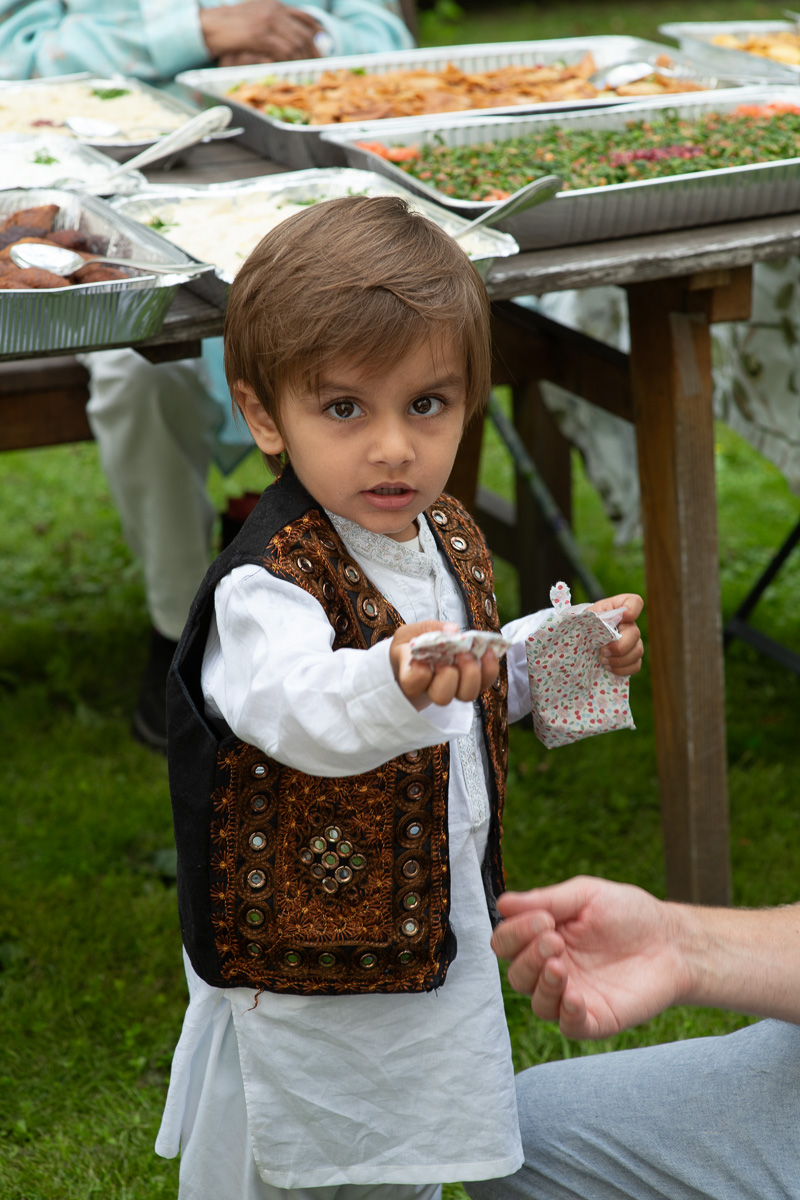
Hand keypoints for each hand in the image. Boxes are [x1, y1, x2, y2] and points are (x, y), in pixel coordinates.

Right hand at [201, 0, 321, 64]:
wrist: (211, 25)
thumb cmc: (231, 26)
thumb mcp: (255, 18)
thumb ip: (274, 23)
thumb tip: (292, 40)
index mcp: (275, 4)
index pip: (303, 17)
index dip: (317, 31)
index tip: (325, 44)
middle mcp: (274, 9)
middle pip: (303, 32)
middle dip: (314, 49)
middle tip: (319, 63)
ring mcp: (267, 21)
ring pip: (295, 42)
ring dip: (303, 59)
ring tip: (308, 70)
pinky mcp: (260, 35)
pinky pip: (282, 50)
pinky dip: (290, 61)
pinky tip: (293, 68)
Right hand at [390, 621, 499, 708]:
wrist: (418, 657)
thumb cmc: (410, 647)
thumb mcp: (409, 633)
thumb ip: (427, 629)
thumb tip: (453, 630)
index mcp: (411, 678)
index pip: (413, 685)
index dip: (420, 672)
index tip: (420, 657)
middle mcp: (433, 689)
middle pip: (443, 697)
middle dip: (448, 675)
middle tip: (447, 656)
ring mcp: (455, 689)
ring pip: (467, 695)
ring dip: (470, 672)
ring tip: (467, 653)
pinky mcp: (473, 682)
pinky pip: (486, 681)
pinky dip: (489, 666)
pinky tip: (486, 650)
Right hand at [492, 876, 688, 1037]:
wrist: (672, 940)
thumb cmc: (628, 913)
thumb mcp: (585, 895)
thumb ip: (545, 900)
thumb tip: (502, 903)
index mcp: (543, 938)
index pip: (506, 943)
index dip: (515, 932)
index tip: (542, 919)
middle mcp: (551, 969)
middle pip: (516, 975)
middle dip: (529, 956)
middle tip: (554, 939)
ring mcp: (572, 996)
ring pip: (538, 1003)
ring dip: (542, 984)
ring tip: (560, 966)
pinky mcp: (596, 1019)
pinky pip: (570, 1026)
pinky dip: (567, 1014)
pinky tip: (574, 996)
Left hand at [588, 592, 643, 676]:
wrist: (582, 639)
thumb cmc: (584, 624)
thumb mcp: (584, 617)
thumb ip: (591, 616)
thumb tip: (595, 621)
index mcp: (617, 609)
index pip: (634, 602)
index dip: (632, 609)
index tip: (623, 616)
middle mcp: (629, 624)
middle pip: (635, 633)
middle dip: (619, 647)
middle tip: (602, 651)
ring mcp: (633, 641)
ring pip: (637, 651)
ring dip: (619, 660)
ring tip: (602, 660)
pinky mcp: (632, 657)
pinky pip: (635, 665)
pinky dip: (622, 669)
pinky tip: (608, 667)